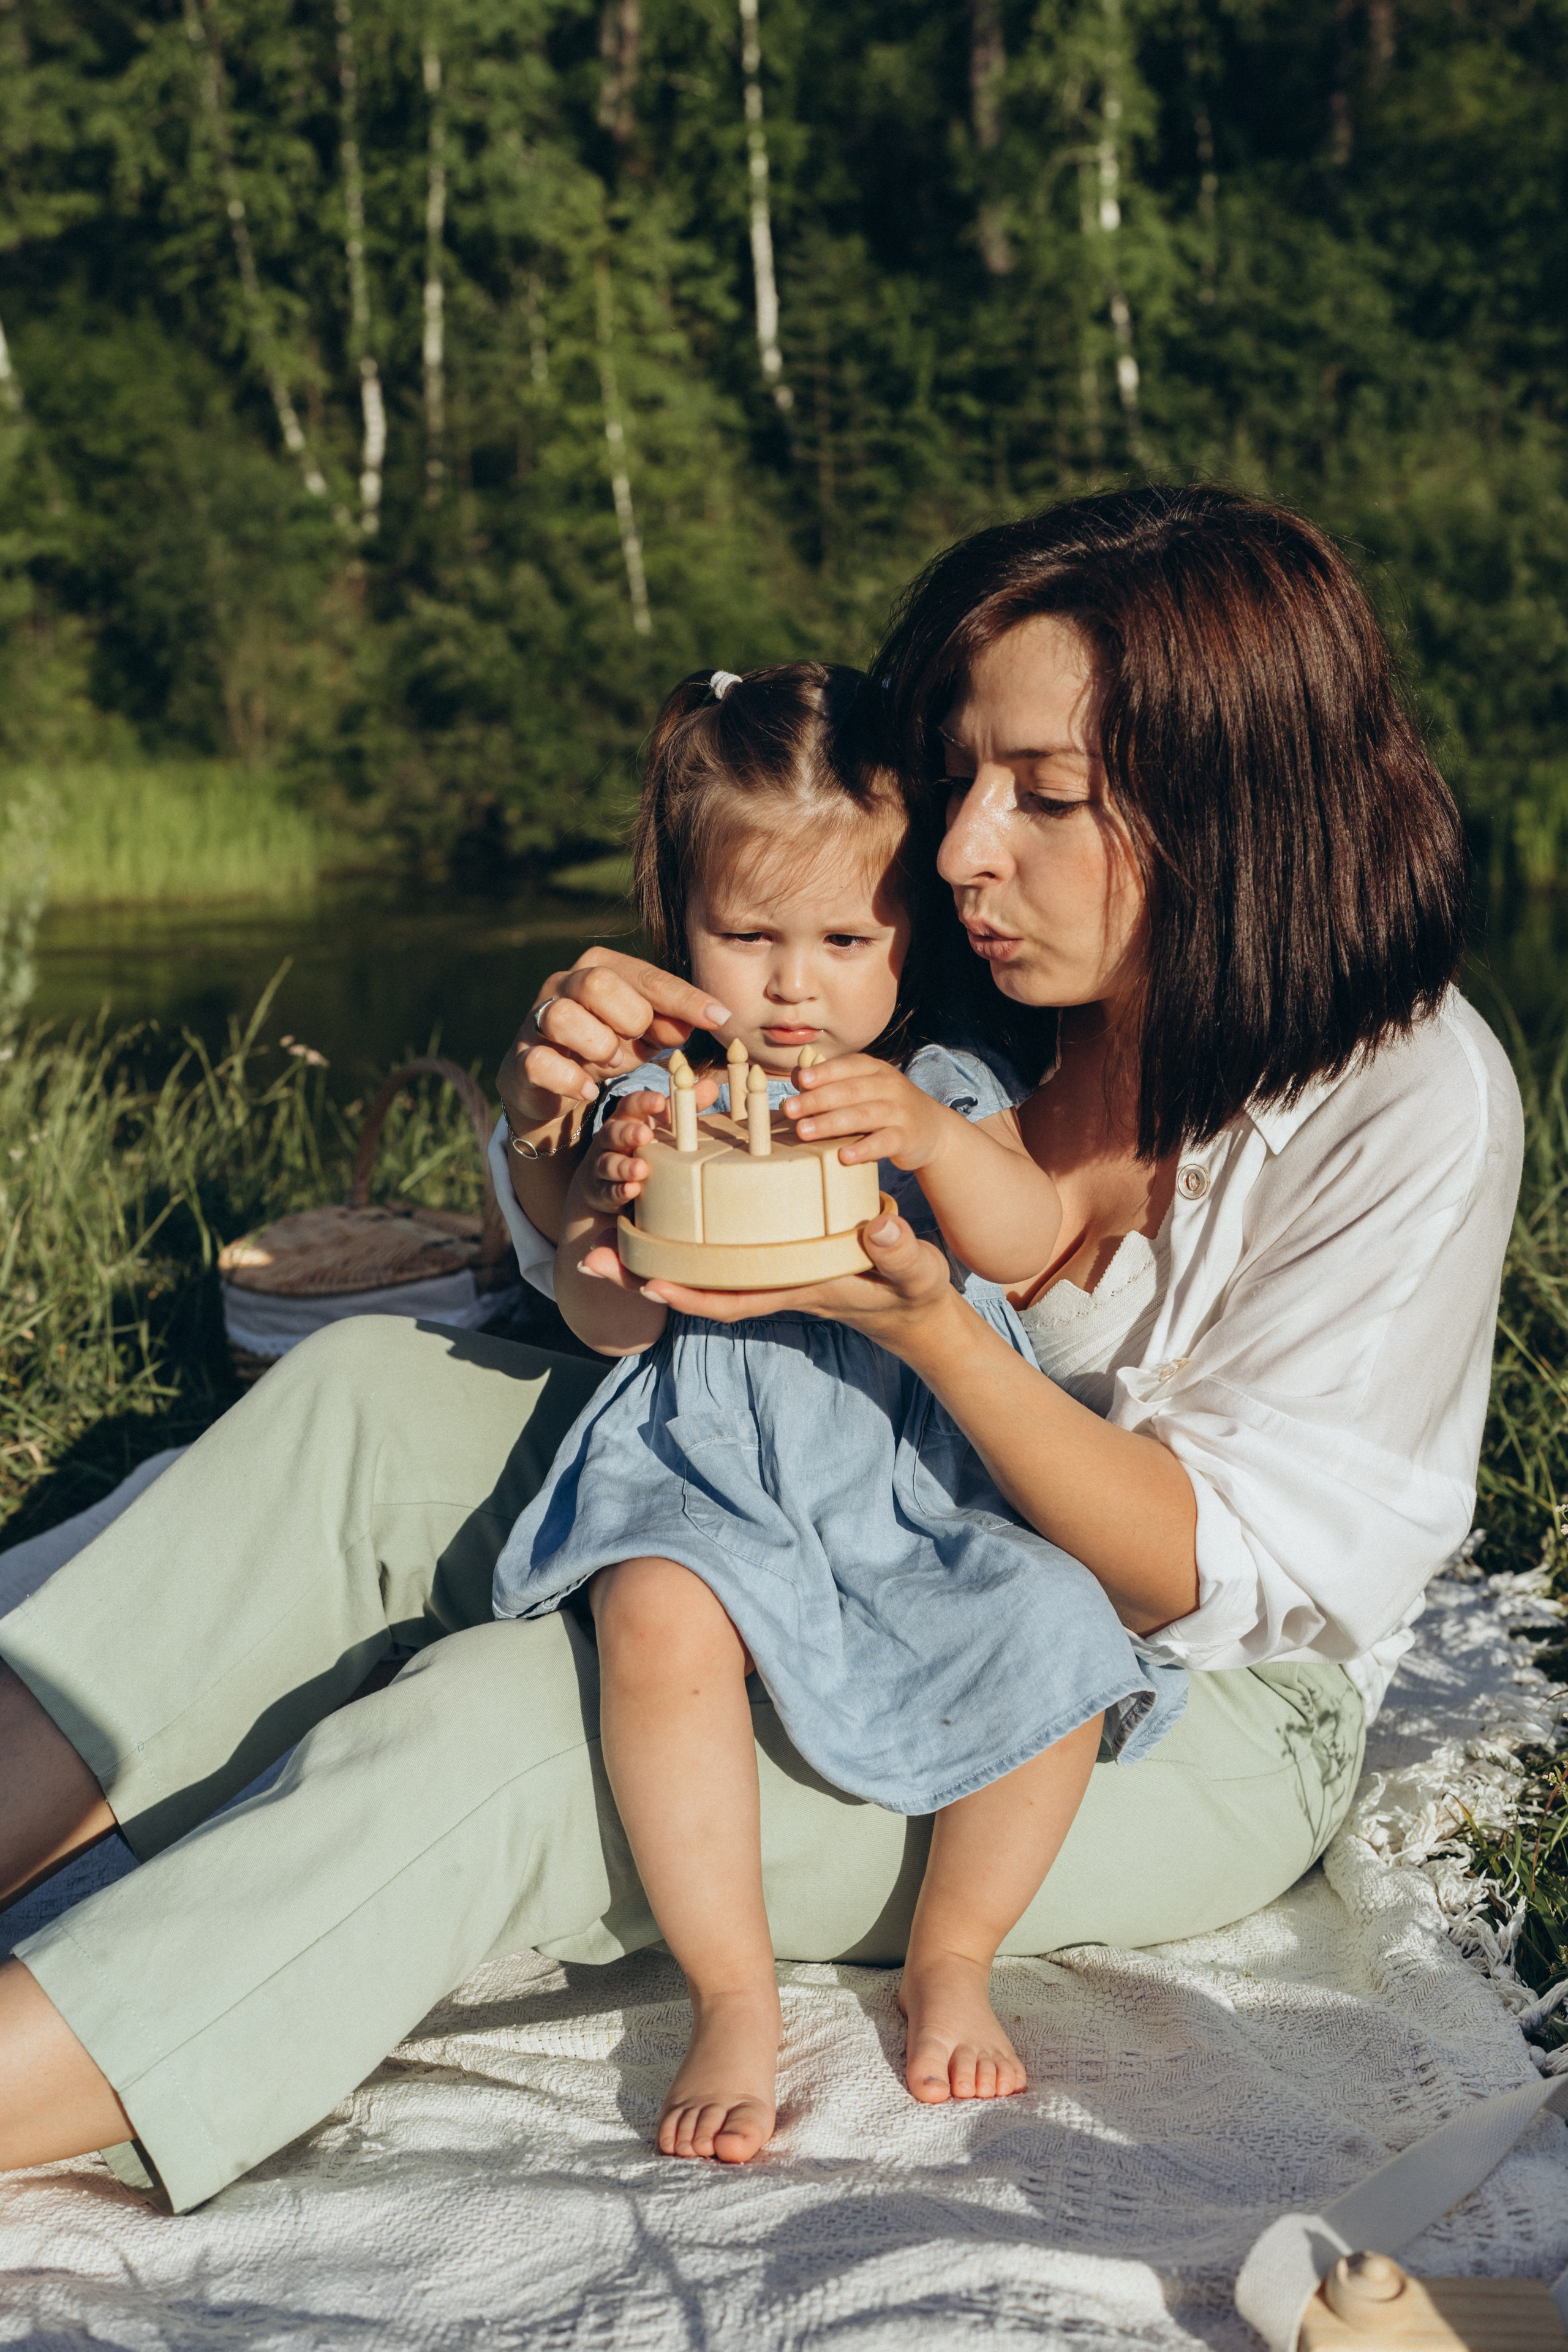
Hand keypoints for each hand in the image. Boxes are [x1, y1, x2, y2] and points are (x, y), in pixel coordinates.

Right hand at [497, 947, 730, 1131]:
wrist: (554, 1086)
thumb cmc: (607, 1048)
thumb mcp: (646, 1036)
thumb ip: (674, 1025)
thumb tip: (708, 1017)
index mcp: (599, 967)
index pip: (646, 977)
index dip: (684, 999)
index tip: (719, 1018)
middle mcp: (563, 984)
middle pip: (597, 983)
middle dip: (630, 1019)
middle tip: (638, 1044)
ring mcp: (536, 1020)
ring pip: (562, 1016)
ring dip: (599, 1046)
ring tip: (612, 1064)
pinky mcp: (520, 1058)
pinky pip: (540, 1062)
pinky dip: (571, 1080)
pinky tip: (590, 1090)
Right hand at [576, 1092, 670, 1215]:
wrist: (605, 1182)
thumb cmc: (641, 1146)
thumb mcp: (659, 1126)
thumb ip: (681, 1109)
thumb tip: (711, 1086)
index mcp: (626, 1119)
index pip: (630, 1105)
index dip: (643, 1102)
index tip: (659, 1100)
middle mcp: (610, 1139)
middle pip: (614, 1131)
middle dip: (628, 1132)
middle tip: (645, 1135)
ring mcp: (603, 1164)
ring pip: (609, 1163)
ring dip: (624, 1166)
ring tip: (641, 1169)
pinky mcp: (602, 1190)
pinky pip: (608, 1190)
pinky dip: (619, 1191)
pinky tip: (632, 1190)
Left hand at [582, 1211, 958, 1353]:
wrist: (913, 1308)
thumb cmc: (910, 1292)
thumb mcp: (912, 1271)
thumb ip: (898, 1251)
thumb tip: (879, 1227)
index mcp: (795, 1287)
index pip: (734, 1298)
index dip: (691, 1294)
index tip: (650, 1282)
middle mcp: (770, 1282)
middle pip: (698, 1286)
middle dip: (645, 1276)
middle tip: (592, 1260)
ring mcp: (767, 1271)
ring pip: (701, 1269)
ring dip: (653, 1256)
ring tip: (606, 1236)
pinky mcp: (773, 1257)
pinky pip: (719, 1254)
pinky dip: (687, 1241)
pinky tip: (662, 1221)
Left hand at [781, 1055, 963, 1171]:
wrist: (932, 1129)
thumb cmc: (886, 1106)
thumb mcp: (865, 1088)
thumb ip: (834, 1082)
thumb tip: (797, 1077)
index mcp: (875, 1069)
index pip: (848, 1066)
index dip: (824, 1072)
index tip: (801, 1081)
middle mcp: (889, 1086)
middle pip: (849, 1091)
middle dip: (817, 1100)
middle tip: (789, 1109)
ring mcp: (900, 1112)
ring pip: (862, 1116)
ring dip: (830, 1123)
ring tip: (803, 1131)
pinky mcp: (906, 1137)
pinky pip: (883, 1142)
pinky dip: (863, 1149)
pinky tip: (843, 1156)